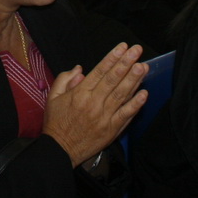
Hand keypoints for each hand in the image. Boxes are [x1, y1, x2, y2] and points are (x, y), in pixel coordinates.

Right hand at [42, 43, 147, 165]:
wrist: (60, 150)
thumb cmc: (56, 123)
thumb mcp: (52, 98)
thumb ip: (64, 80)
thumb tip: (79, 69)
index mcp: (80, 94)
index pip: (99, 71)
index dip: (112, 58)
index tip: (122, 47)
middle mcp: (93, 103)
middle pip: (113, 79)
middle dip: (126, 63)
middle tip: (137, 51)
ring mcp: (104, 117)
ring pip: (122, 94)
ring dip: (134, 79)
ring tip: (143, 66)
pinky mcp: (112, 130)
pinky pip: (126, 114)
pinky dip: (136, 104)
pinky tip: (144, 93)